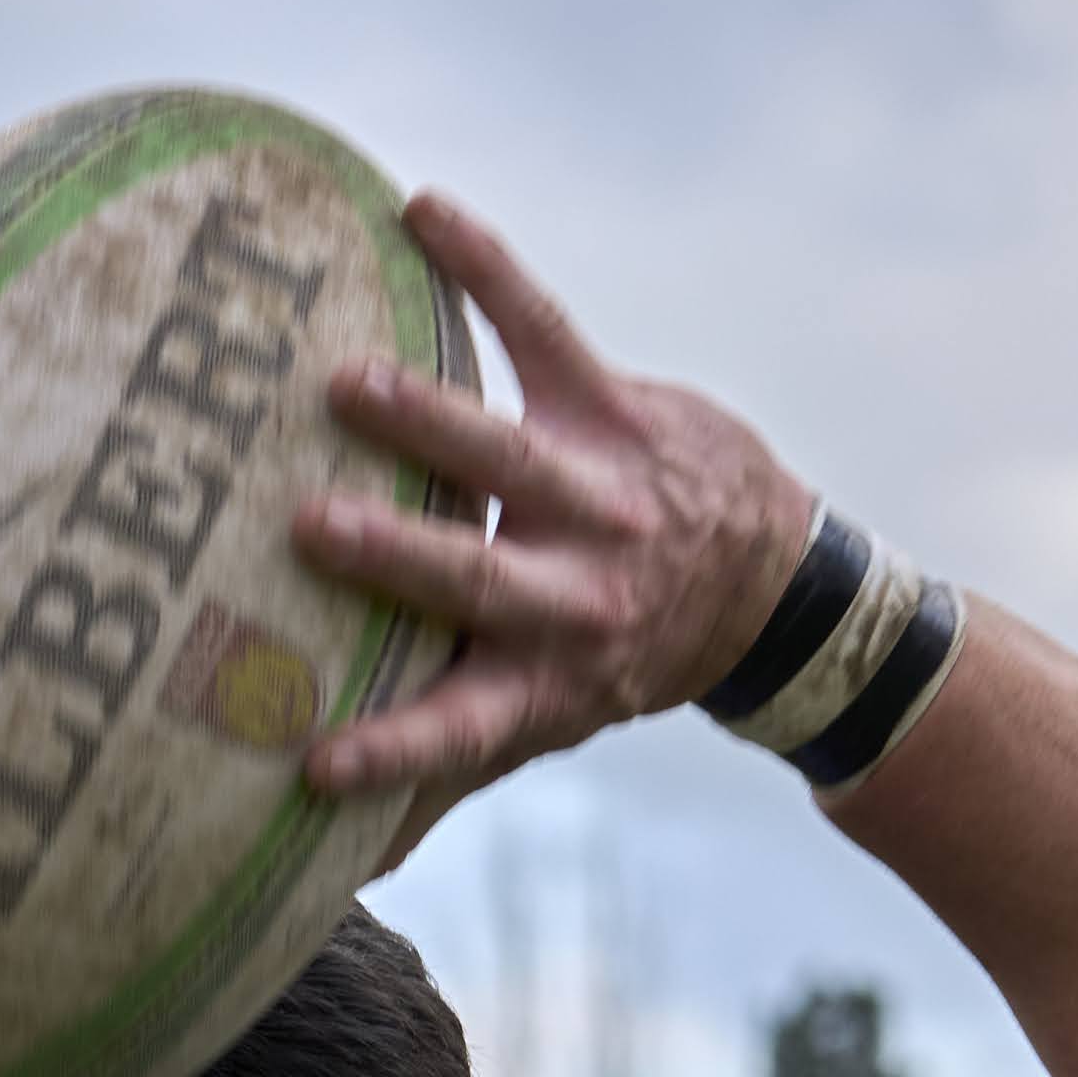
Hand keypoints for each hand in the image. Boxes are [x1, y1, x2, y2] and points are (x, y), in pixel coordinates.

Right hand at [290, 192, 811, 838]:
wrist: (766, 586)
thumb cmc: (621, 653)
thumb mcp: (552, 721)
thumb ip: (452, 773)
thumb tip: (351, 867)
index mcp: (544, 679)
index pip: (458, 727)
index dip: (390, 751)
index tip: (313, 766)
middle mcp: (573, 593)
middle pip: (476, 580)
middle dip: (397, 558)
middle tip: (310, 530)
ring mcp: (596, 492)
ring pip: (507, 454)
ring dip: (428, 417)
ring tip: (348, 382)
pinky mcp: (614, 406)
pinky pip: (542, 326)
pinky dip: (483, 266)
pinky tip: (419, 209)